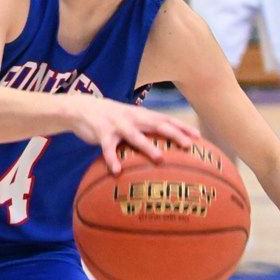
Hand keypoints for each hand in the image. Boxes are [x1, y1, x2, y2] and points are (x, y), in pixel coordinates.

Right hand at [66, 99, 195, 174]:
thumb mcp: (129, 119)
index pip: (166, 119)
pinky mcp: (101, 132)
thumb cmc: (111, 118)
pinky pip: (108, 147)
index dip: (182, 126)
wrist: (81, 108)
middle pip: (156, 124)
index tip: (199, 136)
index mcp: (140, 114)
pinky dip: (112, 158)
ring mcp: (116, 124)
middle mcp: (132, 117)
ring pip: (135, 135)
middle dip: (173, 133)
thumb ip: (144, 129)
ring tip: (160, 159)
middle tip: (188, 145)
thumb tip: (165, 148)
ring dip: (148, 146)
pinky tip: (116, 171)